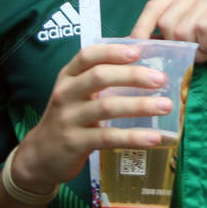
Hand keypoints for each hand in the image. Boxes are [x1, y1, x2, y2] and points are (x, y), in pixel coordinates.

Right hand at [8, 45, 174, 194]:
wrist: (39, 156)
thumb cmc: (69, 117)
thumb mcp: (77, 94)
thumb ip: (101, 78)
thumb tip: (146, 62)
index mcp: (68, 77)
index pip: (87, 56)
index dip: (113, 52)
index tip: (139, 51)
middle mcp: (66, 94)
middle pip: (100, 77)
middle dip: (133, 75)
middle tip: (161, 80)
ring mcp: (68, 119)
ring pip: (107, 107)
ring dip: (140, 105)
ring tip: (166, 105)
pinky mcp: (75, 143)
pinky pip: (108, 137)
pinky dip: (133, 136)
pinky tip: (155, 137)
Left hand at [130, 0, 206, 63]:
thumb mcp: (187, 37)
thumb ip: (164, 34)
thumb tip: (128, 44)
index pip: (154, 6)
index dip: (141, 29)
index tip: (134, 48)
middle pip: (166, 22)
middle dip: (180, 45)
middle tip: (200, 48)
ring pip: (183, 29)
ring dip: (198, 48)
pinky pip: (202, 30)